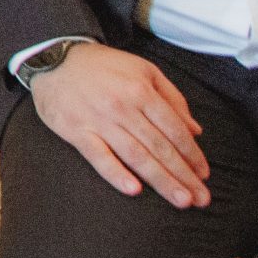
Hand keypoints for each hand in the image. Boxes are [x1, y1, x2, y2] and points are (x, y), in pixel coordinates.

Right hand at [30, 42, 210, 207]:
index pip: (174, 129)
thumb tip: (194, 130)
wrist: (53, 57)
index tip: (204, 175)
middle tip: (201, 199)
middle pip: (159, 147)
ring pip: (135, 155)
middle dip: (183, 175)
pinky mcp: (75, 130)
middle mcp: (122, 107)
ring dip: (160, 180)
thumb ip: (172, 98)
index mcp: (141, 91)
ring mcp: (98, 120)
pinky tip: (133, 189)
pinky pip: (98, 156)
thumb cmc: (103, 66)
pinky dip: (115, 173)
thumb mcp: (144, 70)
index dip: (192, 154)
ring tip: (181, 200)